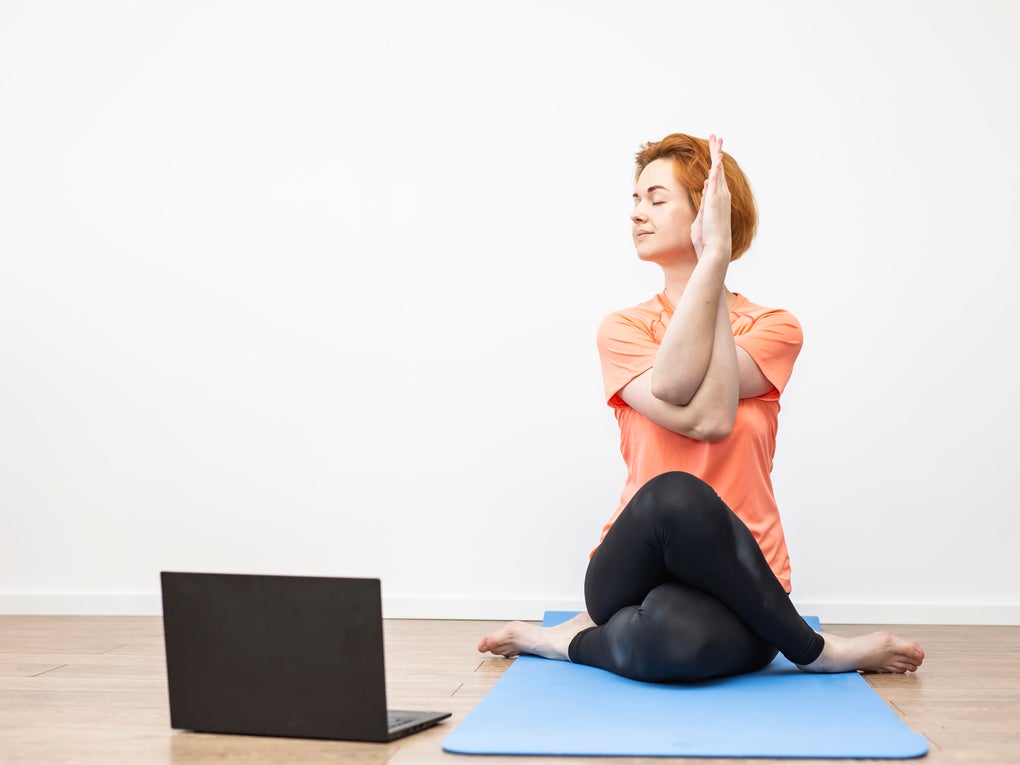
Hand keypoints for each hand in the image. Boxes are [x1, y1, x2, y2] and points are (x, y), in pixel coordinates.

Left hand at [690, 134, 731, 259]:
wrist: (715, 248)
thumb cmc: (706, 239)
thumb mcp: (702, 219)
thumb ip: (703, 206)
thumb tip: (703, 195)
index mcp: (717, 200)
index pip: (716, 178)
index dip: (715, 164)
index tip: (714, 154)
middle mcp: (721, 196)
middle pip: (719, 168)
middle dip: (717, 152)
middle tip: (717, 137)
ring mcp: (720, 196)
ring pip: (718, 169)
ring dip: (717, 153)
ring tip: (717, 138)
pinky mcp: (715, 199)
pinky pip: (717, 178)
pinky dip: (717, 166)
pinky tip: (717, 155)